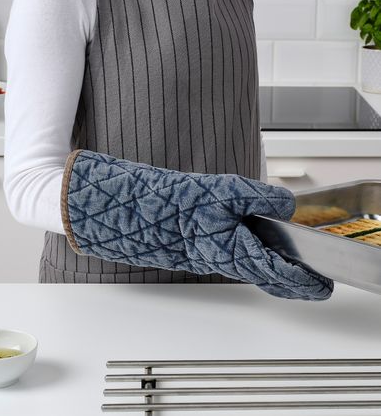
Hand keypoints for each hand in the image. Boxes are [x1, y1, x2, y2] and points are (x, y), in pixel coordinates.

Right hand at [177, 174, 333, 299]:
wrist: (154, 212)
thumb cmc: (185, 205)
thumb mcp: (230, 191)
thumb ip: (264, 198)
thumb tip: (286, 207)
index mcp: (237, 252)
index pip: (280, 273)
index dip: (305, 280)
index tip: (323, 284)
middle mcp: (231, 263)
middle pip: (272, 281)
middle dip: (298, 286)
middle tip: (317, 286)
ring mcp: (222, 261)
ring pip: (259, 274)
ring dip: (282, 276)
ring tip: (299, 270)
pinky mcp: (214, 255)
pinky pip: (246, 266)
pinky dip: (264, 267)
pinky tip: (268, 255)